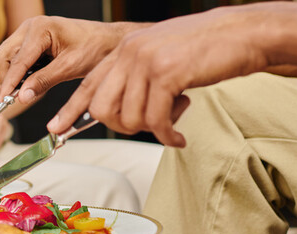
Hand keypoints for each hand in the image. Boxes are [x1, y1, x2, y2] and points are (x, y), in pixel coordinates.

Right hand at [0, 16, 149, 103]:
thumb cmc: (95, 48)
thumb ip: (44, 81)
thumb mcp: (70, 68)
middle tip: (18, 97)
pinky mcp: (30, 41)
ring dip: (14, 76)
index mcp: (40, 29)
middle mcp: (30, 27)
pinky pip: (15, 59)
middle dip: (8, 79)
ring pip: (6, 59)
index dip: (9, 84)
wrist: (108, 41)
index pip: (17, 61)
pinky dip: (21, 73)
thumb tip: (22, 96)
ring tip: (31, 88)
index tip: (4, 101)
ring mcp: (28, 33)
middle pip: (2, 57)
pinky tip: (35, 80)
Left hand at [48, 6, 270, 146]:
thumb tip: (121, 111)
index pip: (88, 83)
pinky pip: (156, 120)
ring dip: (152, 130)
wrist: (240, 33)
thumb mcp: (160, 56)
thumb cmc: (205, 49)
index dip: (70, 109)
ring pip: (130, 117)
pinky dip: (166, 136)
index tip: (55, 129)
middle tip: (146, 127)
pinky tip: (178, 137)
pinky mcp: (168, 74)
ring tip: (173, 121)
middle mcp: (130, 53)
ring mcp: (147, 62)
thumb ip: (137, 76)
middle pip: (102, 108)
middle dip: (121, 127)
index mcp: (124, 48)